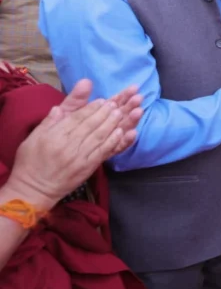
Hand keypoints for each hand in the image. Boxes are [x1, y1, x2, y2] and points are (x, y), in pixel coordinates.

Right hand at [5, 79, 138, 212]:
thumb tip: (60, 107)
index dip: (91, 108)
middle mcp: (68, 145)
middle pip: (90, 125)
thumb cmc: (31, 161)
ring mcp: (79, 157)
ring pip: (99, 137)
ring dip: (112, 123)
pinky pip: (102, 152)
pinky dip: (113, 141)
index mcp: (54, 135)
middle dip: (105, 113)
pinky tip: (121, 132)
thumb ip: (49, 122)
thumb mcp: (33, 138)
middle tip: (116, 104)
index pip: (77, 118)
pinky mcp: (87, 167)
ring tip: (121, 113)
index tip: (102, 100)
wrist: (34, 188)